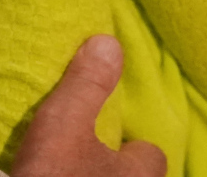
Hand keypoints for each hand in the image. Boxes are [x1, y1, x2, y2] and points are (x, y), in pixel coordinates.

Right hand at [10, 36, 165, 176]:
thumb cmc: (53, 175)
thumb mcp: (64, 122)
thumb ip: (88, 84)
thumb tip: (109, 42)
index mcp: (137, 174)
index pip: (153, 155)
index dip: (134, 146)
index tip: (113, 139)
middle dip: (120, 171)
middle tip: (91, 160)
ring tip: (75, 173)